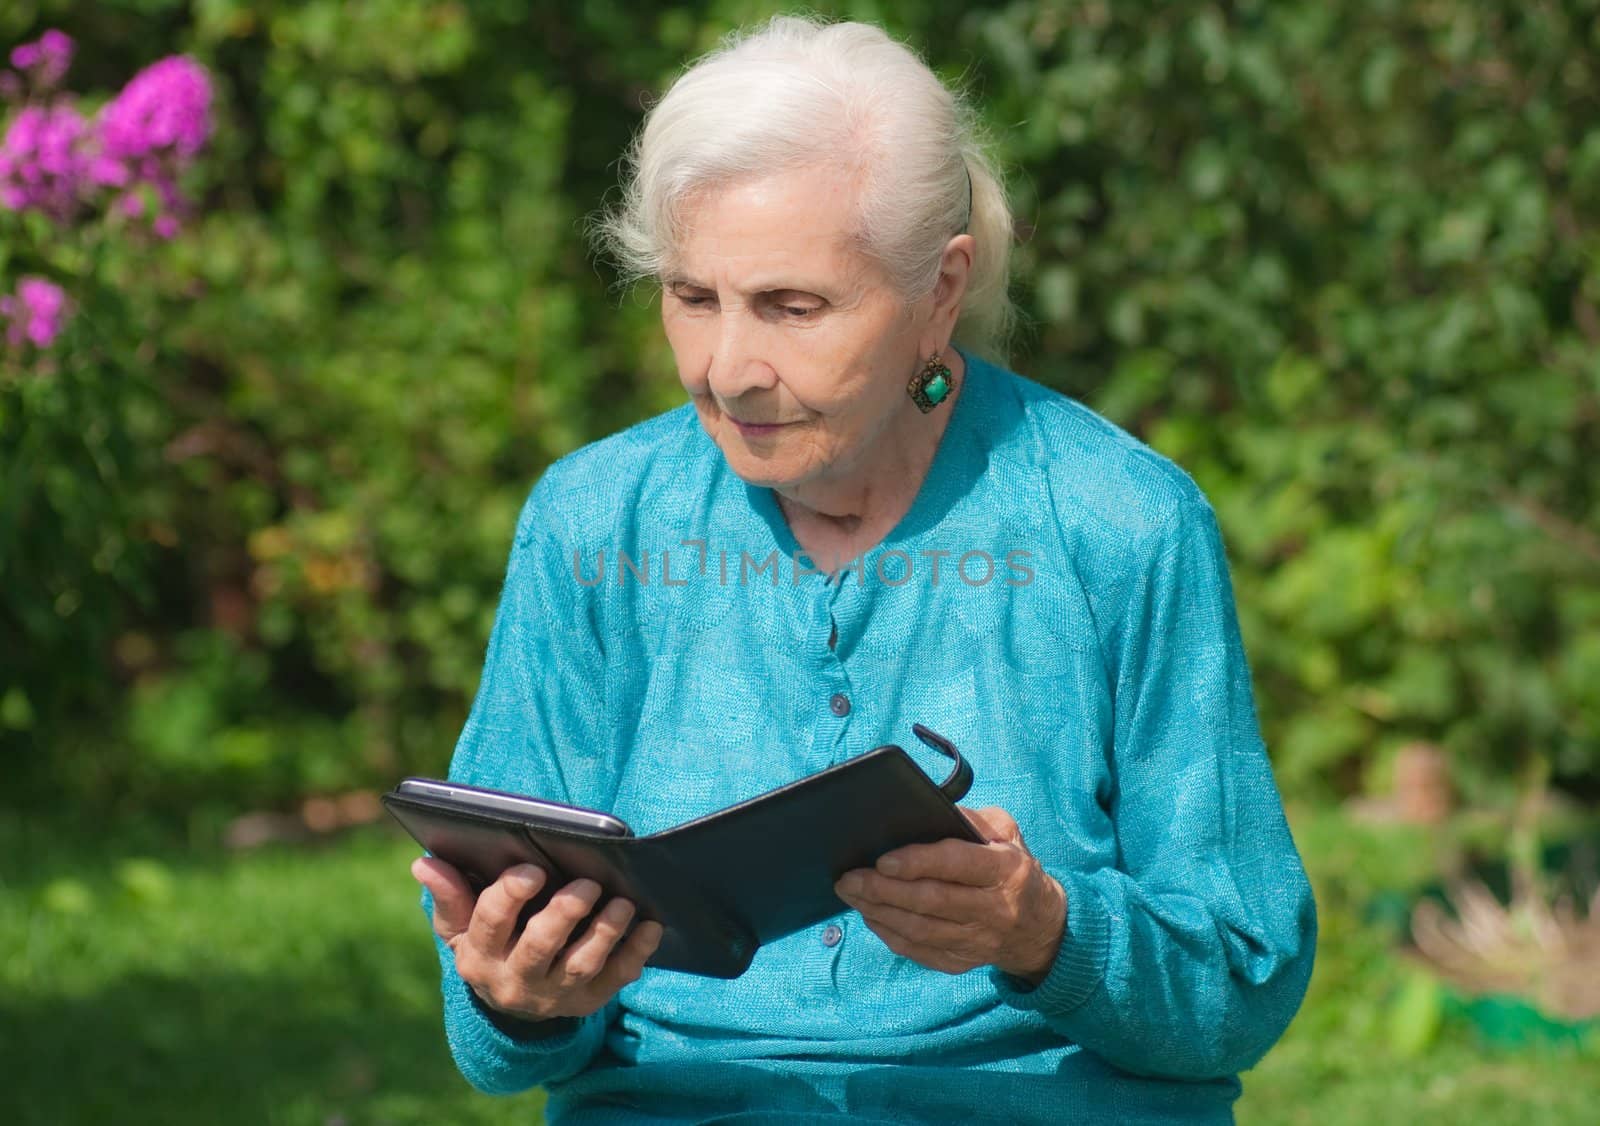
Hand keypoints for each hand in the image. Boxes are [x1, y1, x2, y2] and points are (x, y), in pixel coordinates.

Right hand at [412, 857, 663, 1021]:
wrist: (513, 1003)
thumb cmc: (489, 943)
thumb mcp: (461, 926)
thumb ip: (449, 895)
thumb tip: (424, 863)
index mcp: (480, 954)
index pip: (490, 923)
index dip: (510, 895)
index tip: (531, 869)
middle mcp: (516, 980)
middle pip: (540, 948)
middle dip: (564, 914)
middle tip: (587, 883)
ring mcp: (555, 994)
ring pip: (582, 965)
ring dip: (605, 933)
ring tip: (622, 902)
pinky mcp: (589, 1001)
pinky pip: (617, 978)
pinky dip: (637, 952)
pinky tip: (651, 926)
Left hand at [833, 806, 1066, 983]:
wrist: (1041, 927)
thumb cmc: (1013, 868)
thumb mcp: (1006, 833)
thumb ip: (972, 820)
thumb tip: (926, 812)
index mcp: (1005, 870)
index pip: (957, 865)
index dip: (918, 863)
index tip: (882, 860)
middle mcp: (993, 909)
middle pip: (931, 902)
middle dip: (884, 890)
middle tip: (848, 878)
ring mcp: (978, 941)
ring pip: (920, 930)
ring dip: (879, 912)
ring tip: (850, 894)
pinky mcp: (962, 962)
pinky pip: (919, 951)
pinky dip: (889, 934)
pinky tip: (870, 915)